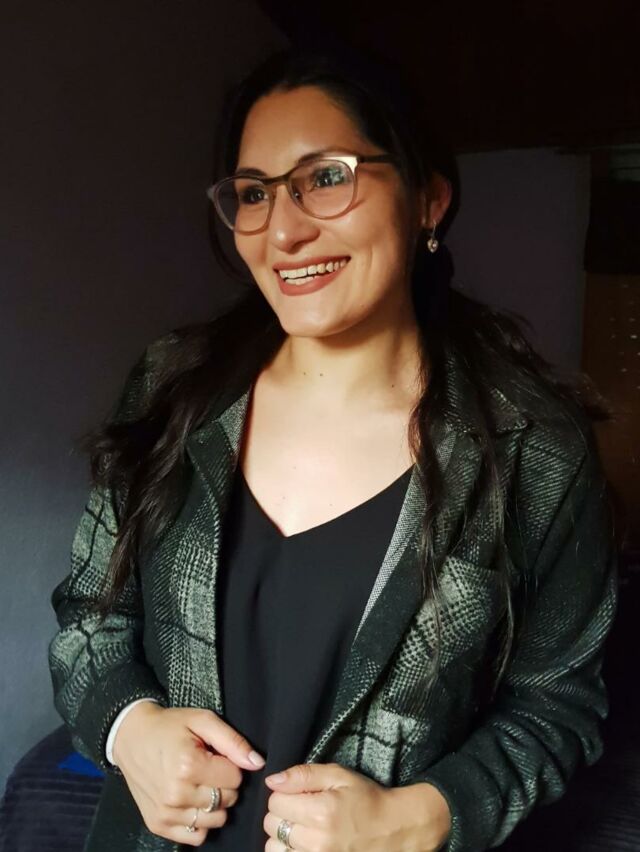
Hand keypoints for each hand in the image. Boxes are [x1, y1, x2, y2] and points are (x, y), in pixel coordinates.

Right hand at [113, 702, 264, 845]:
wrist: (130, 736)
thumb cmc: (169, 726)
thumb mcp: (203, 720)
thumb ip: (233, 742)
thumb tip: (257, 763)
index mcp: (188, 765)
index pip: (235, 778)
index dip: (231, 765)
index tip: (216, 756)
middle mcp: (176, 794)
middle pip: (228, 800)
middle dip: (224, 784)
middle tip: (207, 768)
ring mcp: (166, 813)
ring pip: (216, 821)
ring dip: (214, 804)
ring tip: (199, 784)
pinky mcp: (158, 824)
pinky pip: (196, 836)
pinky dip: (200, 822)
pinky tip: (191, 801)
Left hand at [263, 762, 450, 850]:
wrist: (393, 830)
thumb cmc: (366, 800)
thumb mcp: (339, 776)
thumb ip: (304, 775)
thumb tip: (272, 780)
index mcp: (321, 811)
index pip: (275, 801)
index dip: (283, 794)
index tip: (298, 794)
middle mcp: (317, 841)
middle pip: (271, 825)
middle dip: (281, 813)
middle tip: (300, 809)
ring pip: (273, 848)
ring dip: (282, 836)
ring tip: (302, 828)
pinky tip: (303, 843)